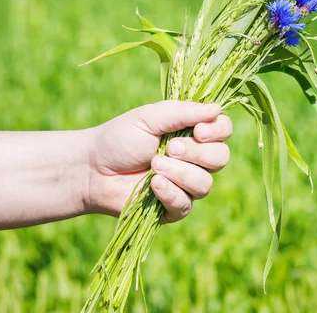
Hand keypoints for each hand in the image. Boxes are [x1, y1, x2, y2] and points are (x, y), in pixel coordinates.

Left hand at [85, 101, 232, 222]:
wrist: (92, 169)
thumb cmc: (119, 139)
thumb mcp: (149, 118)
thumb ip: (183, 112)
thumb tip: (217, 108)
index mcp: (191, 133)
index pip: (223, 130)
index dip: (217, 131)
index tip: (198, 130)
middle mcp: (194, 159)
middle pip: (220, 158)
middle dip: (196, 153)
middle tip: (169, 147)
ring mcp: (185, 185)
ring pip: (205, 184)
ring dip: (180, 173)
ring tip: (154, 165)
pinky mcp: (172, 208)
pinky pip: (186, 205)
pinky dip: (170, 193)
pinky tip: (153, 185)